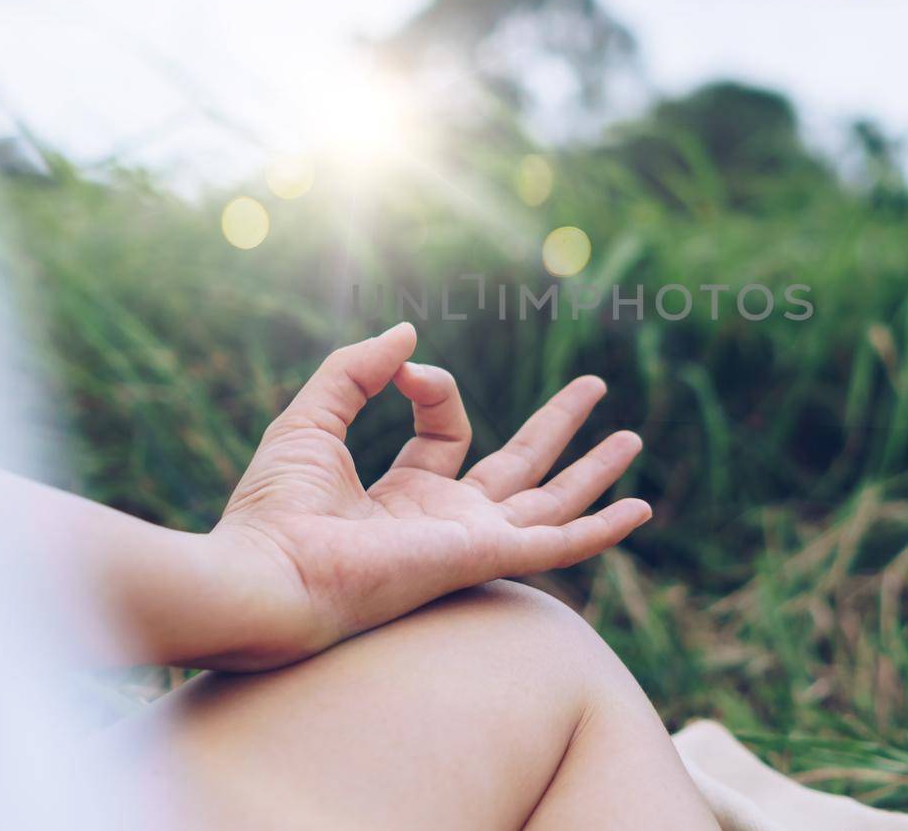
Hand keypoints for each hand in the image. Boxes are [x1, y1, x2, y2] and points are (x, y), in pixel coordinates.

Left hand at [208, 322, 650, 668]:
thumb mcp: (313, 417)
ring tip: (632, 438)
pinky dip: (602, 528)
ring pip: (552, 503)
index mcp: (405, 499)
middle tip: (595, 387)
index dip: (434, 389)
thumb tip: (408, 336)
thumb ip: (356, 370)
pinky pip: (558, 545)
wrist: (268, 571)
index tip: (402, 371)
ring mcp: (471, 545)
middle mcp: (446, 524)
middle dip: (558, 426)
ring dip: (593, 470)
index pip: (448, 432)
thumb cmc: (274, 509)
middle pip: (520, 468)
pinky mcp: (485, 558)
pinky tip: (639, 509)